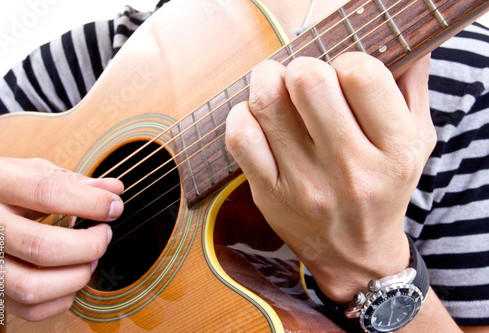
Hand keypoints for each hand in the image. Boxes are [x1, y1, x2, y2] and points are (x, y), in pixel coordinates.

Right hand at [0, 157, 123, 320]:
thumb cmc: (0, 187)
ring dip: (75, 277)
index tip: (114, 207)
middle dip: (89, 246)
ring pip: (31, 286)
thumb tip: (114, 189)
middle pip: (42, 247)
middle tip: (103, 235)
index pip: (49, 194)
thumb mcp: (31, 172)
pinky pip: (26, 308)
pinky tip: (71, 280)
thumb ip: (74, 182)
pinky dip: (60, 300)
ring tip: (89, 260)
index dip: (92, 203)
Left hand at [226, 52, 435, 302]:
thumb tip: (405, 45)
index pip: (361, 75)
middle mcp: (349, 169)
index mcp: (394, 151)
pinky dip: (242, 114)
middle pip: (307, 81)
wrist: (354, 255)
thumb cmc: (385, 190)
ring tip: (277, 87)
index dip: (346, 62)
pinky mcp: (269, 195)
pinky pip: (240, 136)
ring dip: (267, 80)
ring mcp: (304, 185)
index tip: (343, 76)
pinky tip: (258, 117)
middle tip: (304, 78)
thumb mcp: (417, 143)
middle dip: (302, 67)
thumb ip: (412, 89)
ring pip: (267, 102)